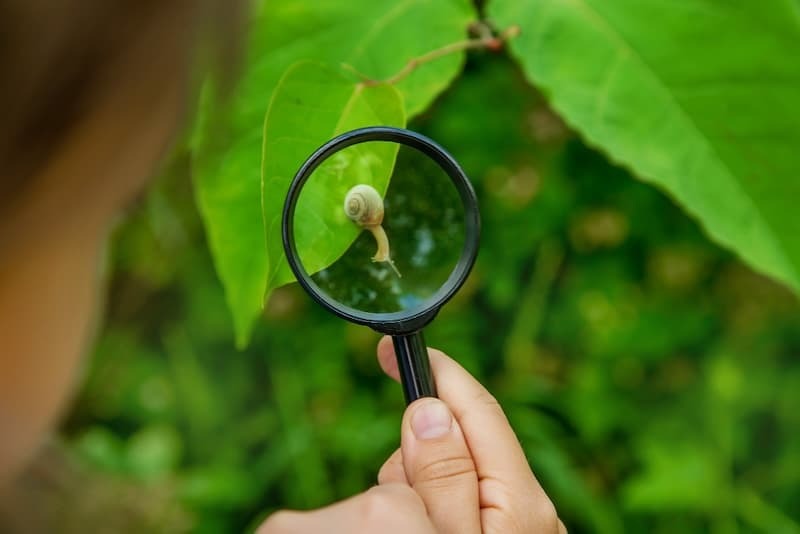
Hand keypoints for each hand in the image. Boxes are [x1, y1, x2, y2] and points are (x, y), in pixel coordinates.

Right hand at [258, 337, 564, 532]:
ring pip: (424, 478)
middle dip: (410, 456)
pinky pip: (420, 505)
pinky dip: (407, 510)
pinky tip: (404, 532)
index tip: (392, 347)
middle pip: (444, 443)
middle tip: (394, 494)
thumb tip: (432, 412)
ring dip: (403, 491)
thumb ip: (446, 480)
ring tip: (399, 531)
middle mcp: (511, 507)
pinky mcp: (460, 530)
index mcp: (519, 502)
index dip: (437, 371)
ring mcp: (493, 522)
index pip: (476, 412)